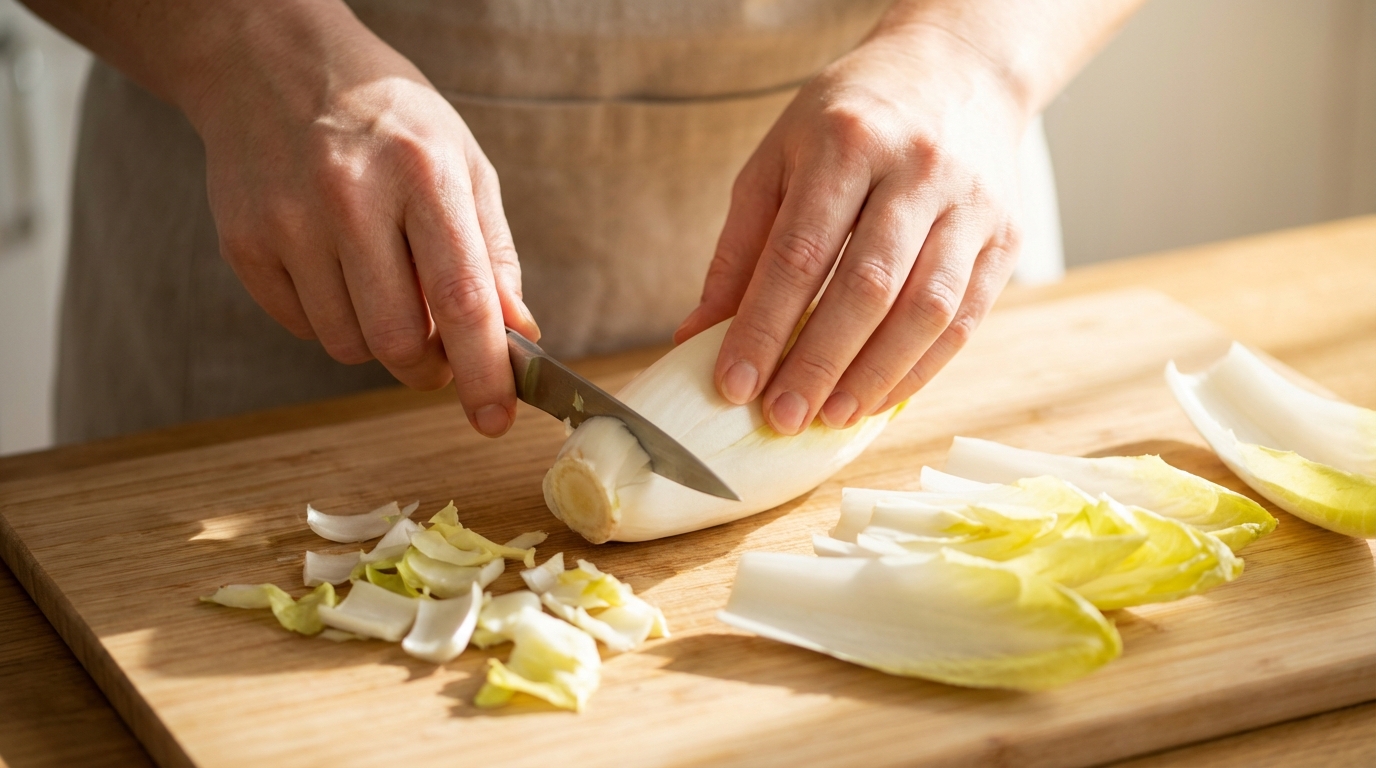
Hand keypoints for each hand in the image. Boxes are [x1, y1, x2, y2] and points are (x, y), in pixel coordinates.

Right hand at [186, 4, 537, 436]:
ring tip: (383, 287)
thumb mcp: (462, 164)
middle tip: (440, 351)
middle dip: (429, 367)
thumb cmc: (387, 119)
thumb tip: (516, 337)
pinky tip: (334, 268)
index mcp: (421, 174)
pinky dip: (330, 319)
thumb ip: (493, 255)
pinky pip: (301, 327)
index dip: (483, 373)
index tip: (495, 419)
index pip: (461, 301)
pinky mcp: (243, 243)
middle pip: (397, 341)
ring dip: (378, 342)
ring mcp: (287, 223)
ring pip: (347, 346)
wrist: (270, 64)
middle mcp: (350, 198)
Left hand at [674, 24, 1027, 434]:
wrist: (958, 70)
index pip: (799, 253)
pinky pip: (966, 318)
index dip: (764, 327)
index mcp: (846, 142)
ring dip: (875, 376)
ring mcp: (971, 204)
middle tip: (782, 418)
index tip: (735, 384)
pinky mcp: (1006, 236)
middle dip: (819, 363)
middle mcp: (917, 170)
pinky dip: (920, 368)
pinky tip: (880, 397)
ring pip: (926, 310)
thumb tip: (699, 335)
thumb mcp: (779, 161)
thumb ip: (741, 250)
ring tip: (831, 417)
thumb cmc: (851, 121)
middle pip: (868, 286)